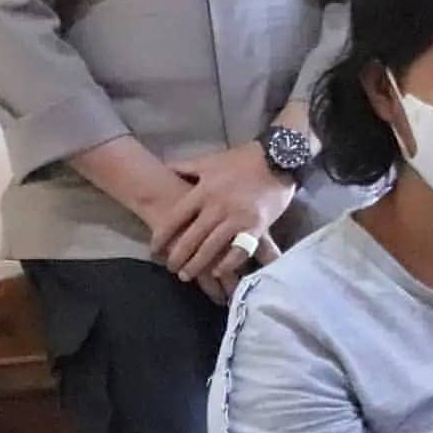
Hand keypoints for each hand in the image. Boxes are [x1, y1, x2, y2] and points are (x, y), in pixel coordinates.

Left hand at [149, 143, 294, 285]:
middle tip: (171, 268)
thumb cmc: (243, 159)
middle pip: (190, 239)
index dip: (162, 237)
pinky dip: (227, 264)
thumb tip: (165, 167)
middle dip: (177, 257)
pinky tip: (218, 271)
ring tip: (188, 275)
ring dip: (197, 265)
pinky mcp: (256, 226)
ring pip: (211, 248)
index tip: (155, 249)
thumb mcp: (211, 160)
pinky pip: (238, 251)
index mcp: (203, 191)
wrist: (278, 157)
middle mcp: (217, 207)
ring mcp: (237, 218)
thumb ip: (187, 167)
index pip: (175, 218)